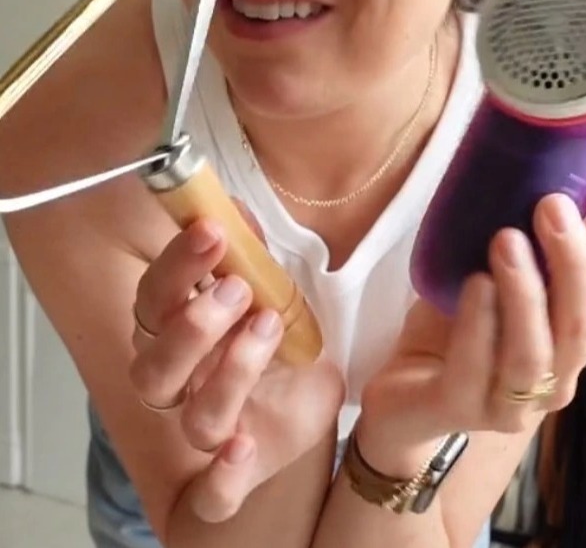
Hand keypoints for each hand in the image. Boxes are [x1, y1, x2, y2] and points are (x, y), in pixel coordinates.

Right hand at [129, 209, 343, 521]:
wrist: (310, 383)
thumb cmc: (274, 329)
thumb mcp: (269, 284)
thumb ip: (249, 253)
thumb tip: (235, 210)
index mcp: (175, 330)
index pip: (153, 300)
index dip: (176, 267)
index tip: (213, 232)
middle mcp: (183, 382)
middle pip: (155, 368)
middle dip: (194, 326)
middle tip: (239, 289)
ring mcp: (210, 428)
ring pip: (195, 417)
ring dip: (230, 372)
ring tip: (268, 327)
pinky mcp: (239, 471)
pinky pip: (214, 496)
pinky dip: (223, 479)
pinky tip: (243, 448)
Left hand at [359, 179, 585, 473]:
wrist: (404, 390)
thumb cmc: (458, 324)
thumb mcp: (495, 276)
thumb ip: (528, 243)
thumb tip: (550, 170)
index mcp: (571, 342)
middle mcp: (556, 377)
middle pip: (583, 324)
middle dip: (572, 261)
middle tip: (550, 205)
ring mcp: (512, 403)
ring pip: (535, 354)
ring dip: (525, 293)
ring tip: (506, 238)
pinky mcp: (461, 409)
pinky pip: (475, 370)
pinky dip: (478, 326)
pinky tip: (475, 285)